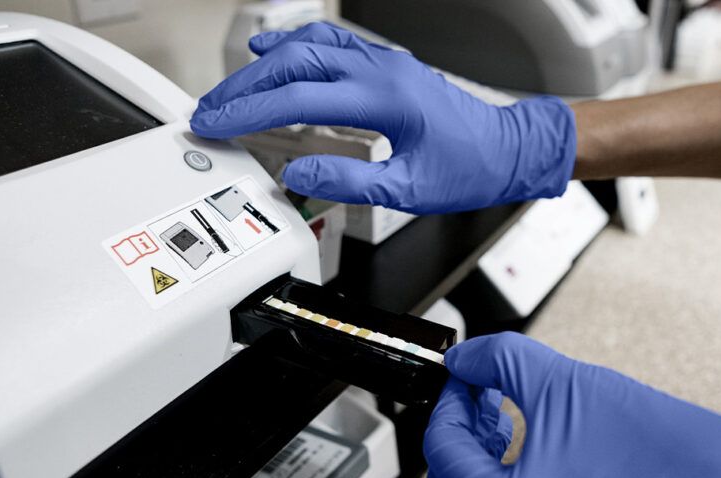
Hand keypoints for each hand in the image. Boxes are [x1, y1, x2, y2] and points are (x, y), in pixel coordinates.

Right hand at [190, 22, 575, 213]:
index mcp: (385, 98)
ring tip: (231, 89)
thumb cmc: (471, 168)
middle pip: (294, 64)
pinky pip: (331, 44)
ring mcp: (384, 63)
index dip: (249, 112)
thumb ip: (350, 184)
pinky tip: (273, 51)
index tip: (216, 124)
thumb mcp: (410, 191)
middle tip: (210, 110)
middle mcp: (381, 70)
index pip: (298, 98)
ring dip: (265, 66)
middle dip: (245, 88)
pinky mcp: (386, 68)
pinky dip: (295, 47)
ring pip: (309, 48)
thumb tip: (299, 175)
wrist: (510, 149)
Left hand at [425, 332, 720, 477]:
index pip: (443, 456)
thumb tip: (467, 358)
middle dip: (462, 440)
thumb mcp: (570, 386)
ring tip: (508, 427)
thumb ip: (501, 363)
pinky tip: (541, 465)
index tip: (463, 381)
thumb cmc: (676, 461)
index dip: (448, 406)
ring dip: (486, 472)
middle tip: (481, 400)